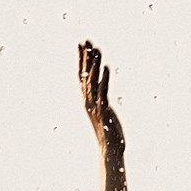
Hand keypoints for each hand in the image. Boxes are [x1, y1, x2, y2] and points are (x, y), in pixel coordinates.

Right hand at [79, 40, 124, 155]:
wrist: (109, 149)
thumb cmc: (108, 132)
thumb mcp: (102, 111)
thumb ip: (100, 99)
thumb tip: (101, 89)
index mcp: (87, 99)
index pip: (81, 75)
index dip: (81, 59)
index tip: (81, 44)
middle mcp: (88, 100)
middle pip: (84, 75)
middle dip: (85, 57)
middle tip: (86, 41)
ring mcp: (95, 105)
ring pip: (92, 81)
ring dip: (94, 64)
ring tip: (96, 50)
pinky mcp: (104, 110)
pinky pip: (103, 91)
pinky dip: (104, 78)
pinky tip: (106, 67)